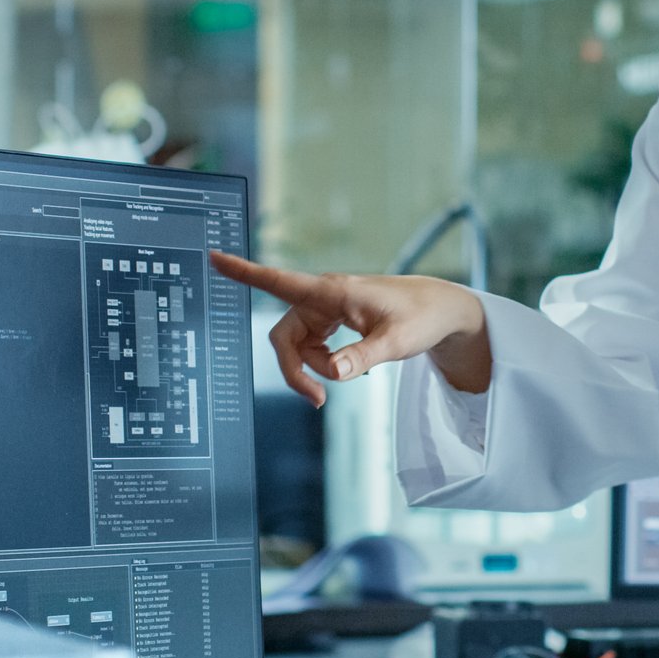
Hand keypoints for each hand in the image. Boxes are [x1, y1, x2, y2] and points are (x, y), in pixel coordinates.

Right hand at [207, 251, 490, 404]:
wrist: (443, 310)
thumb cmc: (422, 316)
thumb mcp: (396, 342)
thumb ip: (362, 357)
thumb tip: (333, 374)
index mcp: (333, 292)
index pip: (279, 281)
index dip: (244, 272)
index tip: (215, 257)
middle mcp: (324, 297)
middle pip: (284, 335)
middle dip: (296, 368)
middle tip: (319, 400)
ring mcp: (328, 309)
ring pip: (298, 344)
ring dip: (313, 368)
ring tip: (347, 379)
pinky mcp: (335, 320)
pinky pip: (313, 346)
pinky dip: (323, 363)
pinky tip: (348, 368)